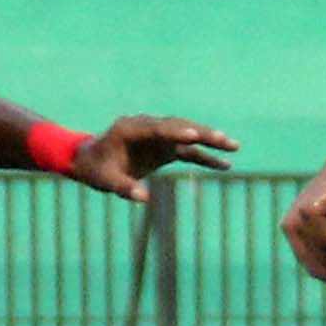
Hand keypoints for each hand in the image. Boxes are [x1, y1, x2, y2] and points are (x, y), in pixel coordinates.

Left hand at [75, 113, 237, 196]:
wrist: (91, 161)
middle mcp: (148, 128)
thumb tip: (144, 198)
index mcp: (130, 129)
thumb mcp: (105, 181)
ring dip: (210, 140)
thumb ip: (123, 187)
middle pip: (180, 127)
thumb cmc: (95, 170)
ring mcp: (159, 137)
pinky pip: (189, 151)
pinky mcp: (165, 147)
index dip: (176, 132)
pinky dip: (205, 156)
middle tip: (224, 139)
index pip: (157, 128)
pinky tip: (225, 165)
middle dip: (203, 133)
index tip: (193, 135)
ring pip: (189, 135)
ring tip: (234, 147)